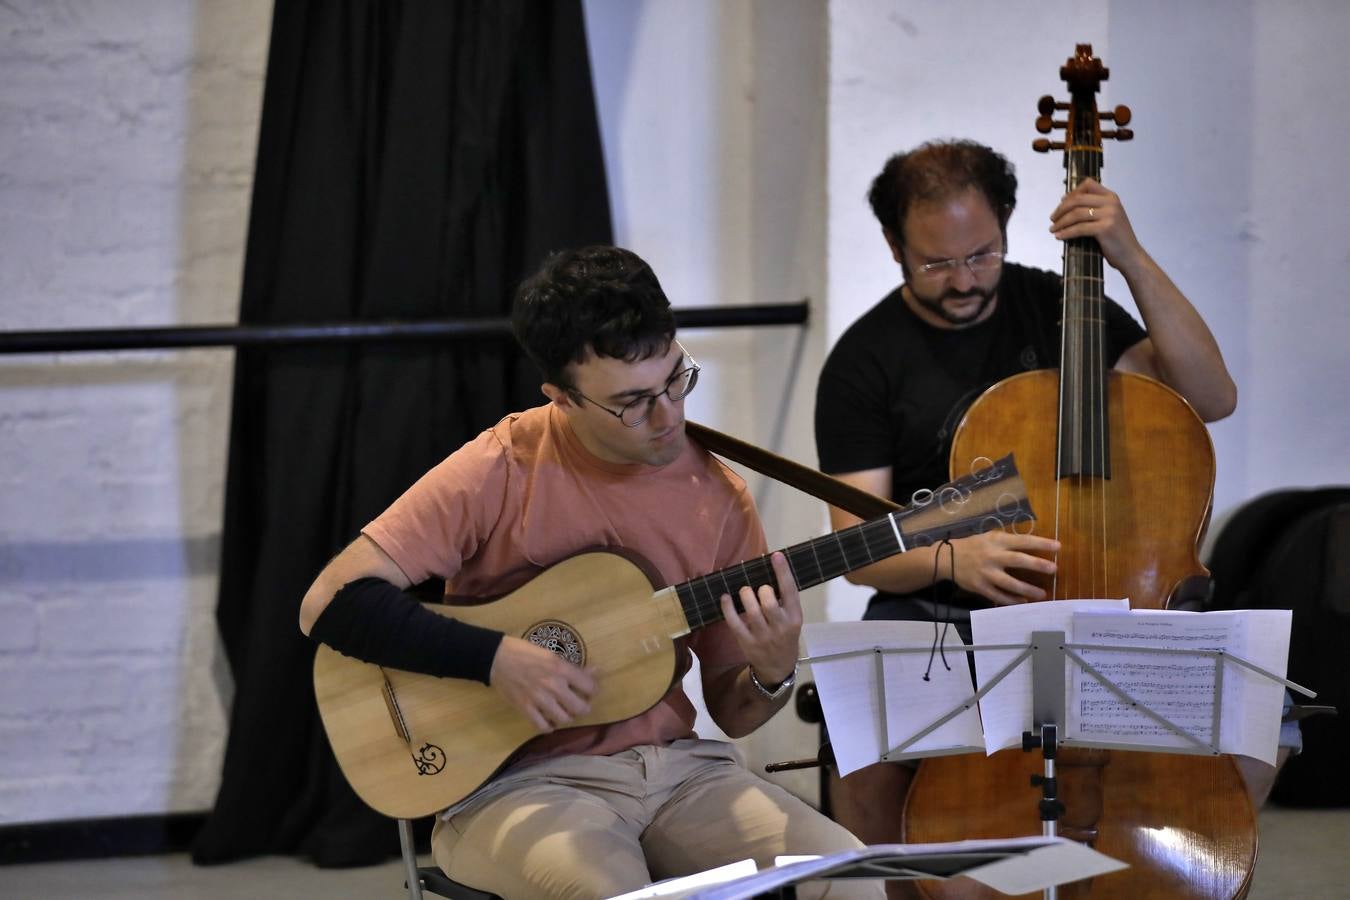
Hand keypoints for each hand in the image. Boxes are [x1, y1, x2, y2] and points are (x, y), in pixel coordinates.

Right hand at [488, 635, 595, 732]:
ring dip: (566, 716)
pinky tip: (549, 720)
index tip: (588, 690)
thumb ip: (572, 667)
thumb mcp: (551, 655)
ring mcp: (539, 699)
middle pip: (580, 708)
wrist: (497, 658)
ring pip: (564, 719)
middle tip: (579, 703)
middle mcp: (553, 686)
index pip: (589, 687)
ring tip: (563, 711)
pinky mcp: (525, 709)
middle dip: (583, 707)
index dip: (592, 690)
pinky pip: (543, 727)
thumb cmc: (525, 652)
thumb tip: (594, 671)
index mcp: (561, 669)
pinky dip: (548, 726)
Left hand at [718, 552, 800, 685]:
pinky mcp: (747, 642)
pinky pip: (734, 622)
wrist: (778, 668)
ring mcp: (763, 636)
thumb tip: (768, 573)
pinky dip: (728, 608)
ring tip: (745, 591)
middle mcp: (780, 627)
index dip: (783, 572)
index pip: (790, 592)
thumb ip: (784, 601)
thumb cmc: (785, 636)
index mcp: (794, 618)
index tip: (776, 555)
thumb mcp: (792, 620)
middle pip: (769, 601)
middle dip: (762, 589)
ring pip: (752, 610)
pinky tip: (725, 597)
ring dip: (745, 595)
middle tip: (759, 588)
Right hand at [947, 531, 1059, 605]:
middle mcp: (992, 556)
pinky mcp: (980, 587)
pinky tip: (1024, 601)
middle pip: (1018, 560)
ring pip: (1009, 583)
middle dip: (1037, 565)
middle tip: (1054, 569)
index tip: (1058, 547)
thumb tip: (1032, 545)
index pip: (1023, 541)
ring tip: (1042, 594)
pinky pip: (998, 596)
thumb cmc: (973, 546)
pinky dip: (1012, 600)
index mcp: (997, 541)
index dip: (1041, 543)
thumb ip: (1008, 542)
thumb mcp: (989, 537)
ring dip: (1027, 589)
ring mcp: (986, 573)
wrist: (947, 558)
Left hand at [1049, 177, 1144, 271]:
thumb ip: (1093, 208)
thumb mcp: (1107, 217)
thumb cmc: (1116, 239)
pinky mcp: (1105, 228)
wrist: (1131, 256)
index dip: (1072, 193)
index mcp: (1111, 197)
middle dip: (1061, 209)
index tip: (1061, 203)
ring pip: (1076, 214)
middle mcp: (1111, 203)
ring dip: (1061, 222)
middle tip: (1053, 219)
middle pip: (1078, 199)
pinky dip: (1066, 232)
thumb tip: (1066, 203)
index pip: (1088, 184)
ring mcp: (1109, 215)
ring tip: (1053, 229)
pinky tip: (1059, 236)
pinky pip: (1079, 228)